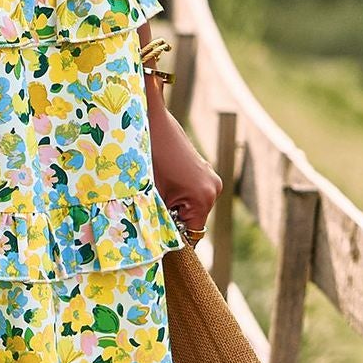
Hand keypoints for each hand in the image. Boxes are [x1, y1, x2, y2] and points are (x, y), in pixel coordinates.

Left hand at [146, 92, 222, 237]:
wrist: (151, 119)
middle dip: (173, 219)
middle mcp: (213, 188)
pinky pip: (191, 193)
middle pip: (193, 220)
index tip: (157, 235)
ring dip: (174, 205)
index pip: (192, 234)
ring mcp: (211, 178)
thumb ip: (158, 218)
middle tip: (151, 208)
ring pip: (191, 206)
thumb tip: (155, 242)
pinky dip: (177, 194)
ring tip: (155, 191)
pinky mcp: (204, 170)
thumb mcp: (151, 192)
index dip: (174, 236)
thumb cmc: (149, 155)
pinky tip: (161, 181)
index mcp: (203, 196)